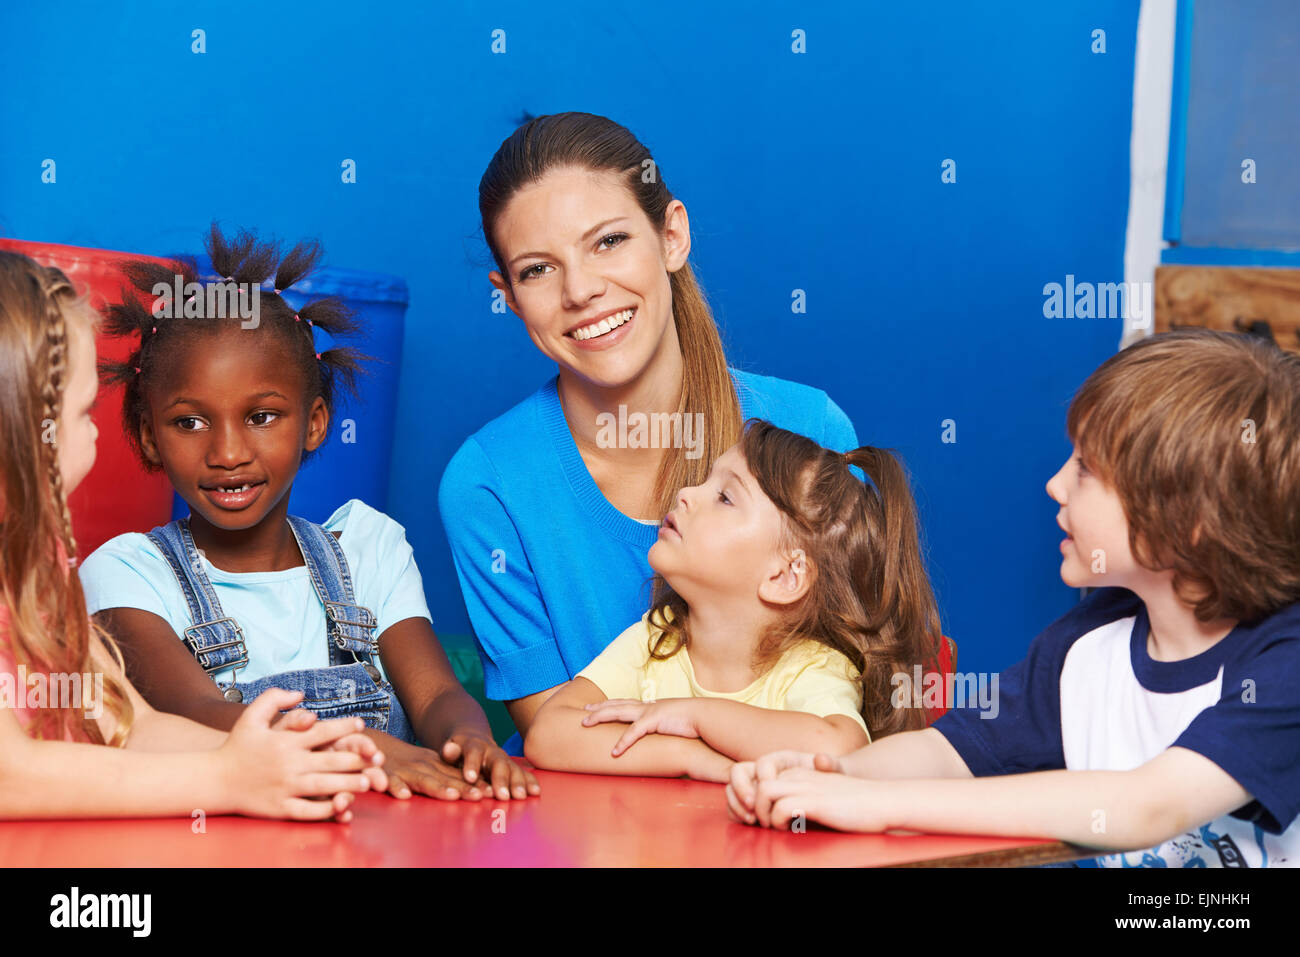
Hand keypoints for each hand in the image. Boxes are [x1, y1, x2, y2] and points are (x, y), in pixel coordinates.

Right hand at [219, 688, 376, 821]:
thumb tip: (300, 692)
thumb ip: (274, 698)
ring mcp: (284, 787)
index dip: (344, 727)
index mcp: (285, 741)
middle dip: (355, 759)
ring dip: (347, 784)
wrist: (214, 779)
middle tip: (375, 759)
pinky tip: (342, 806)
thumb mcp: (251, 715)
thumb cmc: (236, 746)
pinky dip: (327, 809)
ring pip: (324, 786)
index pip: (322, 731)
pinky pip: (308, 810)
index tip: (361, 725)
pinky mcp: (279, 808)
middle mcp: (288, 764)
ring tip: (366, 782)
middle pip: (329, 760)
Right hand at [379, 738, 502, 800]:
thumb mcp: (429, 765)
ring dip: (438, 788)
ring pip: (423, 780)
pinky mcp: (384, 775)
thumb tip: (477, 792)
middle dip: (463, 788)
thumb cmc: (406, 762)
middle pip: (445, 779)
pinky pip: (390, 781)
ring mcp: (404, 771)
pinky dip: (396, 787)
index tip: (491, 793)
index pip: (457, 776)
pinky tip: (404, 796)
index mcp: (434, 765)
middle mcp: (422, 767)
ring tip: (452, 796)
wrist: (374, 744)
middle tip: (480, 796)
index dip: (474, 784)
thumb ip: (447, 778)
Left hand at [441, 731, 539, 799]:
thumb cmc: (458, 753)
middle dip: (501, 779)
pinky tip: (535, 792)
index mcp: (474, 746)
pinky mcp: (513, 769)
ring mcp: (504, 760)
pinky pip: (523, 774)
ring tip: (519, 796)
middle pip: (498, 762)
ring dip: (517, 783)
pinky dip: (529, 782)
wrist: (474, 743)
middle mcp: (492, 752)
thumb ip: (450, 752)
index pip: (473, 752)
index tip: (470, 778)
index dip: (472, 764)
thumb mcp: (450, 751)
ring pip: (513, 769)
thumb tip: (448, 748)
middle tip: (502, 795)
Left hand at [582, 698, 700, 755]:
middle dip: (598, 708)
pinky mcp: (654, 721)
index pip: (625, 704)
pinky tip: (614, 752)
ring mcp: (649, 712)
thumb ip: (663, 731)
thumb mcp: (673, 725)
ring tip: (585, 724)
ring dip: (600, 717)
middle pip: (616, 704)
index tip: (595, 707)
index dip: (609, 705)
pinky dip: (623, 742)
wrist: (706, 716)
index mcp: (650, 707)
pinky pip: (634, 732)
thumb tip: (660, 740)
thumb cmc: (692, 722)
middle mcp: (647, 706)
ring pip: (618, 712)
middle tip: (583, 712)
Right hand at [727, 750, 840, 824]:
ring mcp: (755, 785)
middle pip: (738, 771)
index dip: (762, 777)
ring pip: (732, 788)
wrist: (828, 792)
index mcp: (781, 760)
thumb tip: (821, 759)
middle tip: (753, 807)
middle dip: (741, 789)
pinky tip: (750, 822)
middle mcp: (764, 770)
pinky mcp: (753, 801)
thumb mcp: (835, 771)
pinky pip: (735, 804)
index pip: (763, 763)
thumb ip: (831, 765)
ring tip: (751, 819)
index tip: (766, 791)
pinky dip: (737, 812)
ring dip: (736, 804)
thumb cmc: (831, 780)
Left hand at [750, 765, 884, 831]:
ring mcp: (806, 786)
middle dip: (752, 804)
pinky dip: (778, 821)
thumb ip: (800, 799)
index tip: (760, 815)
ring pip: (762, 791)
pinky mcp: (815, 801)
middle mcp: (799, 775)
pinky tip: (791, 829)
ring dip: (762, 812)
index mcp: (799, 771)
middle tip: (761, 823)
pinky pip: (780, 807)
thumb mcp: (821, 796)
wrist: (883, 801)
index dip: (754, 796)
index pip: (760, 776)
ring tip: (773, 826)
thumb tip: (781, 815)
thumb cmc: (854, 804)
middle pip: (756, 781)